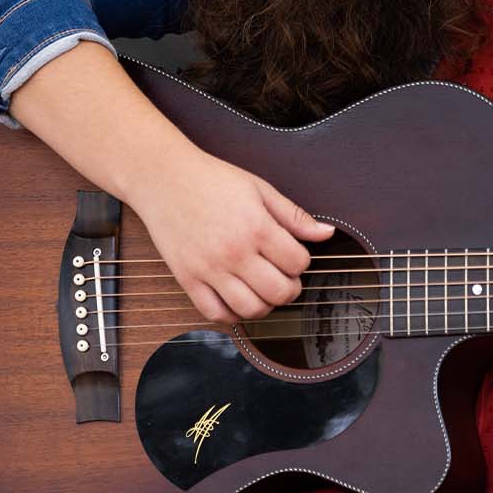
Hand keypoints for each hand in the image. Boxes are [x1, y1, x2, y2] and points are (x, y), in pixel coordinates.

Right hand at [125, 142, 335, 325]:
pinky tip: (238, 299)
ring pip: (251, 309)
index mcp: (257, 227)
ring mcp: (209, 269)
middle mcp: (234, 252)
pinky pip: (215, 313)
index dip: (302, 262)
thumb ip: (294, 215)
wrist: (165, 177)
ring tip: (264, 290)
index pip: (298, 263)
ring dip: (265, 305)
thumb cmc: (212, 179)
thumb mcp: (260, 188)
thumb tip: (327, 233)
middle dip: (291, 289)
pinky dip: (232, 315)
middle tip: (285, 278)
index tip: (294, 255)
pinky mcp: (187, 279)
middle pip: (279, 292)